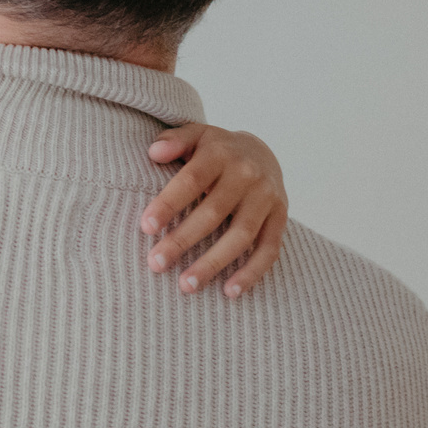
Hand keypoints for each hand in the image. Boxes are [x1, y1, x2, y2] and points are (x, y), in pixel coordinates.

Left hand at [139, 124, 287, 298]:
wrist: (261, 152)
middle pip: (212, 212)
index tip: (146, 227)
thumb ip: (174, 141)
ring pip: (240, 235)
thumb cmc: (216, 150)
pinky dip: (252, 272)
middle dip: (182, 240)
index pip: (191, 180)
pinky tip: (230, 291)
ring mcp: (266, 197)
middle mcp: (247, 174)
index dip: (168, 204)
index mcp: (220, 153)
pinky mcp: (280, 217)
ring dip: (213, 263)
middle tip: (155, 264)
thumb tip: (154, 153)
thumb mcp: (195, 136)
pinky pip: (269, 249)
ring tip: (186, 285)